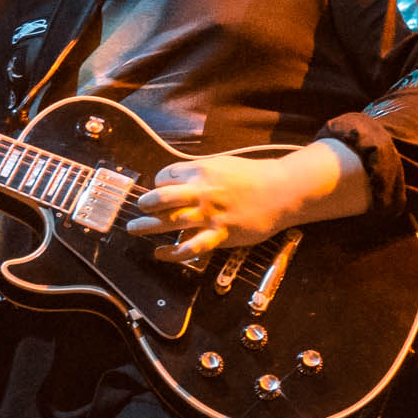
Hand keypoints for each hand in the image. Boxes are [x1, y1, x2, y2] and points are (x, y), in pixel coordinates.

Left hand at [128, 151, 317, 263]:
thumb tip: (178, 180)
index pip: (166, 176)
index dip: (157, 184)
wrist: (283, 191)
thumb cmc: (255, 177)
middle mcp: (202, 191)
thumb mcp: (224, 164)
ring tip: (134, 228)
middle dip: (144, 204)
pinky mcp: (221, 234)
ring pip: (169, 222)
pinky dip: (171, 253)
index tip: (158, 191)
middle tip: (138, 209)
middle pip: (161, 199)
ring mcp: (211, 214)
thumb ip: (201, 173)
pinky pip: (190, 247)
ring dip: (146, 226)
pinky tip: (159, 253)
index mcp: (202, 171)